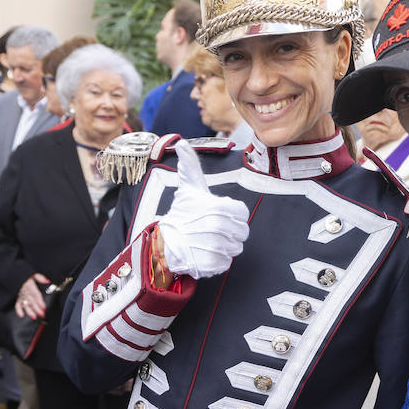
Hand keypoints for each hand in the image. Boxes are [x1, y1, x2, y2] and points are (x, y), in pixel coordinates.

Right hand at [16, 273, 49, 319]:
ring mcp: (21, 296)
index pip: (36, 295)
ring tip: (33, 317)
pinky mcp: (17, 299)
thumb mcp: (33, 274)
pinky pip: (17, 305)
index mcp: (30, 286)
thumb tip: (47, 281)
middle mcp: (26, 292)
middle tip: (41, 315)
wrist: (13, 276)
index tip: (44, 307)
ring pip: (25, 305)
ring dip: (29, 312)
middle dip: (37, 309)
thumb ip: (40, 278)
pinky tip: (21, 315)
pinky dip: (18, 311)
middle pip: (32, 302)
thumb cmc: (25, 276)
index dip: (40, 302)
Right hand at [158, 141, 249, 278]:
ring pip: (235, 249)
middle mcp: (219, 227)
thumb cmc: (181, 213)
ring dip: (224, 246)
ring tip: (208, 240)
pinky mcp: (213, 264)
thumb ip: (191, 165)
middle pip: (242, 233)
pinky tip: (205, 252)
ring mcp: (216, 247)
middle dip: (230, 232)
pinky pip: (227, 263)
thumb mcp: (189, 187)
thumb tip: (182, 144)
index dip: (233, 216)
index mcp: (219, 207)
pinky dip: (218, 260)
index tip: (219, 215)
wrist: (165, 242)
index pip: (243, 214)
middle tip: (212, 230)